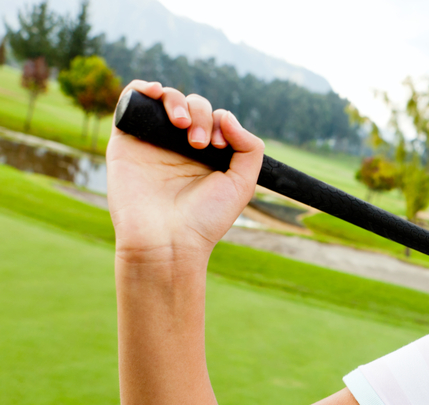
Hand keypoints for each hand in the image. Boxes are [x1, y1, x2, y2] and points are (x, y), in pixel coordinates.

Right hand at [107, 80, 263, 263]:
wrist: (167, 240)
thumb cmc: (204, 219)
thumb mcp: (242, 185)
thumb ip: (249, 149)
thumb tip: (228, 116)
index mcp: (207, 156)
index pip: (216, 119)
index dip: (221, 122)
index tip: (220, 145)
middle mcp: (179, 147)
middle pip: (194, 106)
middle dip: (202, 115)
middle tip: (199, 144)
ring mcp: (152, 141)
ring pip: (166, 99)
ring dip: (178, 101)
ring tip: (183, 125)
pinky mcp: (126, 140)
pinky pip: (132, 100)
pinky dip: (144, 88)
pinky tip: (156, 92)